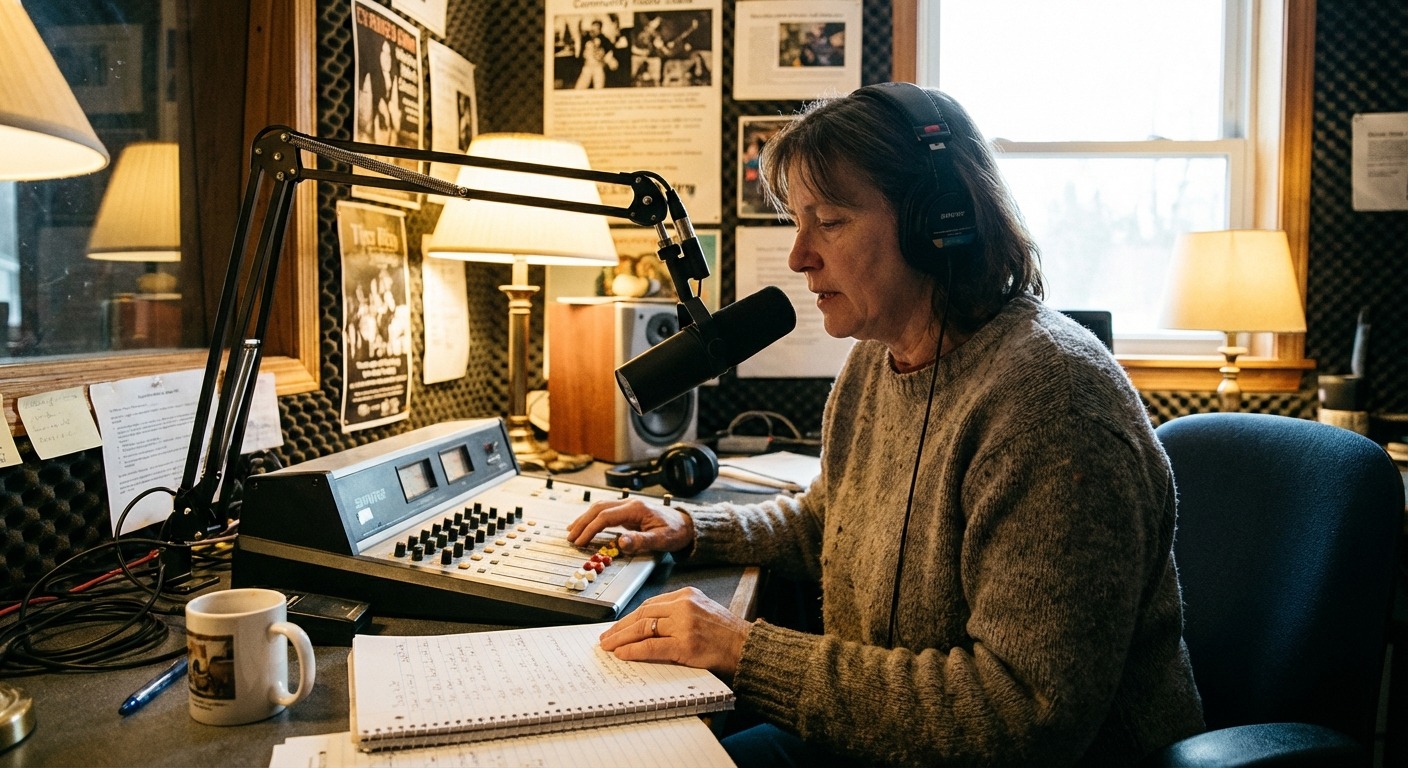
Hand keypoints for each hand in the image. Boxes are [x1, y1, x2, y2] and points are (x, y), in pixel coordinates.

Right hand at [567, 497, 693, 553]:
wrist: (687, 524)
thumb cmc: (676, 531)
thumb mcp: (661, 540)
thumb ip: (641, 541)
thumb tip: (621, 542)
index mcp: (636, 508)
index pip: (605, 516)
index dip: (590, 529)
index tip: (581, 541)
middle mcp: (630, 503)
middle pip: (598, 509)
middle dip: (582, 523)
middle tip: (570, 538)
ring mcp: (628, 505)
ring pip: (599, 507)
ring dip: (584, 519)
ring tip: (572, 531)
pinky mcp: (628, 511)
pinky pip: (605, 511)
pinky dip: (592, 518)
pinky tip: (585, 525)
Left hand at [599, 587, 751, 675]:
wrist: (747, 648)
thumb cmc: (726, 635)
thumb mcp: (702, 612)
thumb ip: (678, 613)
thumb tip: (647, 626)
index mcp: (687, 595)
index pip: (650, 604)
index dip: (630, 617)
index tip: (618, 626)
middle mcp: (684, 605)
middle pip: (643, 614)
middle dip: (621, 627)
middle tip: (605, 637)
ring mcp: (684, 625)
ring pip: (643, 628)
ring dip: (621, 638)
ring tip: (608, 646)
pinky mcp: (685, 645)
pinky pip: (651, 646)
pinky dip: (633, 650)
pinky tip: (622, 653)